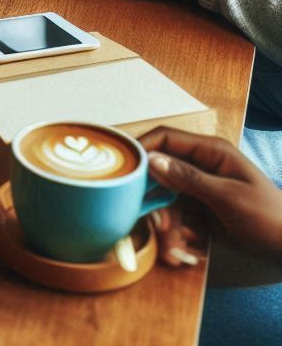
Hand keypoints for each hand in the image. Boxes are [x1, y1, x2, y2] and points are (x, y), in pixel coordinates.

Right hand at [140, 127, 281, 262]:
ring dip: (167, 225)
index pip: (166, 138)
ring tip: (175, 251)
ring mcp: (200, 189)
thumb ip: (188, 178)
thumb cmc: (268, 218)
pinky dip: (177, 235)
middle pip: (161, 173)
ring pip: (167, 199)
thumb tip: (152, 160)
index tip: (124, 168)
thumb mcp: (228, 198)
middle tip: (158, 226)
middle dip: (156, 201)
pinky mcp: (201, 210)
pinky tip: (185, 253)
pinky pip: (178, 217)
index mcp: (210, 152)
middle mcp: (201, 166)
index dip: (143, 148)